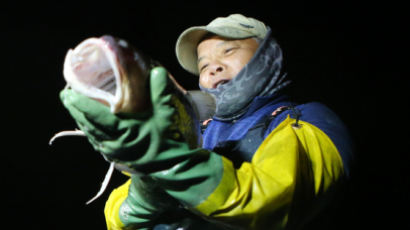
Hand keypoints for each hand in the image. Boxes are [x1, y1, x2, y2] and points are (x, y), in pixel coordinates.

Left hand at [60, 66, 199, 172]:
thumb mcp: (167, 115)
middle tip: (66, 97)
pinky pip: (98, 143)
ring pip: (91, 135)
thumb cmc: (170, 142)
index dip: (81, 104)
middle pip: (88, 125)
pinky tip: (89, 127)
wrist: (173, 168)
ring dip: (81, 121)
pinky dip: (90, 133)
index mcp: (124, 131)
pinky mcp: (117, 158)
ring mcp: (114, 152)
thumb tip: (156, 71)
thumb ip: (161, 92)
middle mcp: (114, 143)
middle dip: (75, 111)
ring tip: (74, 109)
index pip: (96, 116)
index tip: (68, 94)